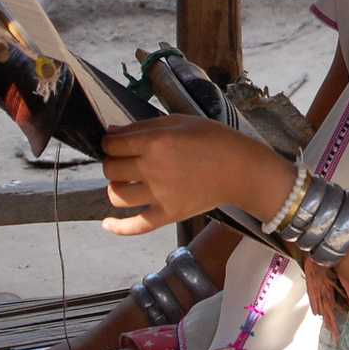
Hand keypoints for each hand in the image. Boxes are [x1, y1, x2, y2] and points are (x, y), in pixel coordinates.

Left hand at [100, 115, 284, 235]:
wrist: (241, 169)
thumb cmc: (214, 139)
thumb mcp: (180, 122)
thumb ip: (143, 126)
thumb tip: (112, 131)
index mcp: (155, 142)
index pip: (111, 144)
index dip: (109, 142)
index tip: (115, 143)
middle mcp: (152, 169)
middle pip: (110, 169)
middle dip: (112, 162)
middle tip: (124, 160)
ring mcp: (159, 195)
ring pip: (116, 196)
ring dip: (114, 187)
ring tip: (124, 182)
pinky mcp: (167, 215)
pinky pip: (135, 226)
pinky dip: (117, 227)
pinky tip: (107, 223)